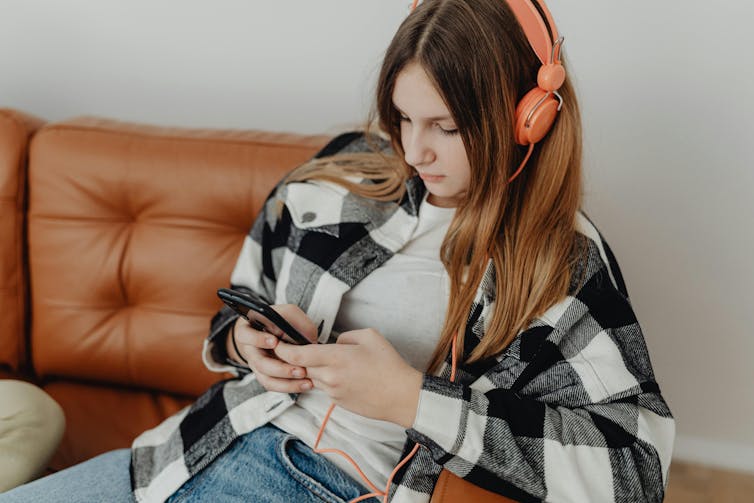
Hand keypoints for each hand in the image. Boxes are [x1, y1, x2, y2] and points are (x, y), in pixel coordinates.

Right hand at [230, 304, 317, 392]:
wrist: (277, 333)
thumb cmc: (282, 321)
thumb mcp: (289, 314)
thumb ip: (295, 321)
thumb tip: (306, 339)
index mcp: (249, 330)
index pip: (245, 334)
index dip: (258, 339)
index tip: (274, 341)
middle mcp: (250, 350)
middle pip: (259, 362)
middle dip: (279, 368)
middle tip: (299, 369)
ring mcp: (257, 365)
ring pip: (266, 378)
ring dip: (286, 381)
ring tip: (305, 379)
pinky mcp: (265, 376)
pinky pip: (274, 385)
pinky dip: (289, 386)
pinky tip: (305, 384)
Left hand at [274, 328, 422, 427]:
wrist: (402, 396)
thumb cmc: (389, 364)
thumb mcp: (369, 336)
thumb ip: (345, 337)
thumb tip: (334, 344)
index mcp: (335, 357)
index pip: (298, 355)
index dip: (283, 349)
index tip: (277, 343)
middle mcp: (330, 376)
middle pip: (300, 368)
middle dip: (295, 360)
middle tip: (295, 350)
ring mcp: (333, 392)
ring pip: (313, 378)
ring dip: (315, 370)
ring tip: (333, 363)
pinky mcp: (338, 403)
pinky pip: (326, 388)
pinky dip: (329, 381)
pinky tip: (347, 377)